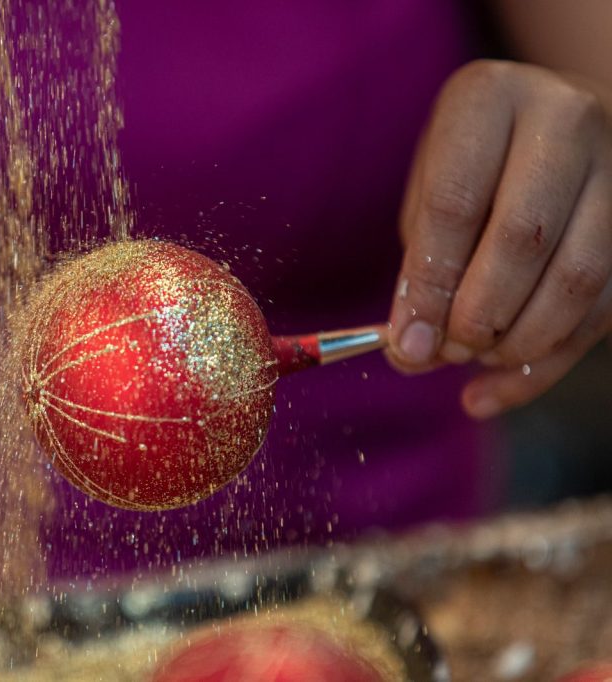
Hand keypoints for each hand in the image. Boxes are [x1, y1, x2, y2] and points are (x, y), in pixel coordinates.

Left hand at [388, 59, 611, 418]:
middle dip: (478, 315)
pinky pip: (606, 305)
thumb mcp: (432, 185)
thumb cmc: (474, 162)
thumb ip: (422, 260)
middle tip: (444, 354)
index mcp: (490, 99)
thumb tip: (413, 349)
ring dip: (521, 341)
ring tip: (474, 363)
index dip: (430, 284)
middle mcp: (566, 119)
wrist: (556, 119)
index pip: (455, 204)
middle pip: (524, 238)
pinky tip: (498, 389)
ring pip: (579, 276)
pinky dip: (549, 362)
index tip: (407, 343)